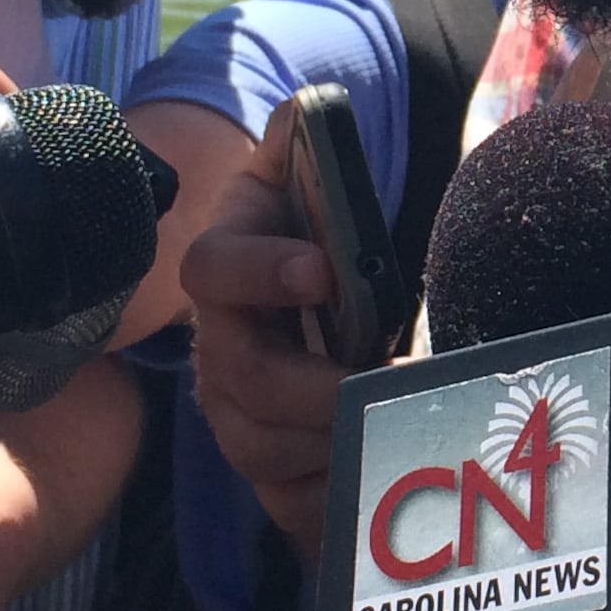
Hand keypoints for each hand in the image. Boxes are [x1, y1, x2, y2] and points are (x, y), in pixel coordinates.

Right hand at [172, 101, 345, 566]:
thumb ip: (302, 139)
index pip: (214, 269)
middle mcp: (217, 346)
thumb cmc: (313, 233)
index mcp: (226, 266)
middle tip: (386, 379)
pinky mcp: (267, 469)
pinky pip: (288, 501)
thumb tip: (309, 109)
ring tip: (395, 425)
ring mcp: (234, 414)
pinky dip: (334, 495)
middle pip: (243, 379)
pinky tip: (382, 477)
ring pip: (261, 450)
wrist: (312, 294)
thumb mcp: (305, 178)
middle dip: (316, 386)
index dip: (262, 269)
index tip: (323, 269)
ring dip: (330, 442)